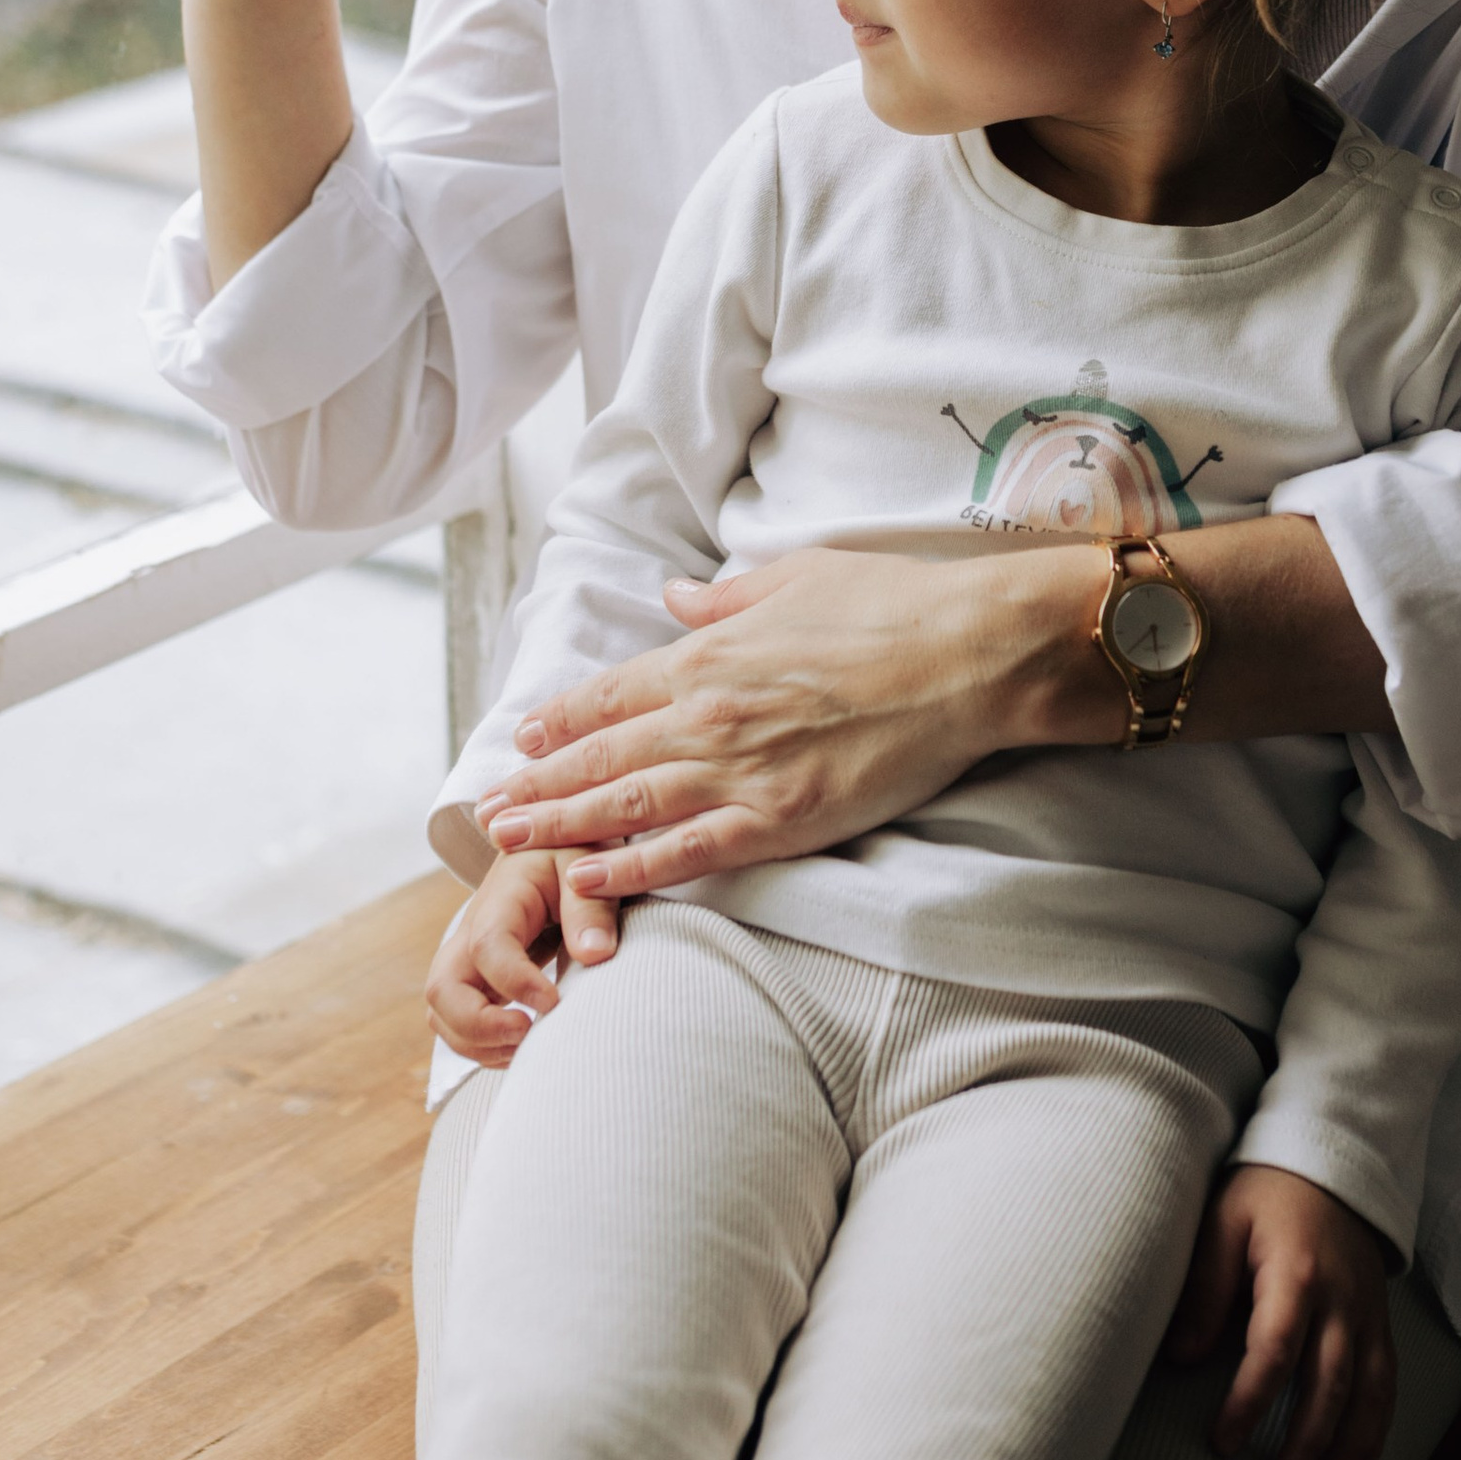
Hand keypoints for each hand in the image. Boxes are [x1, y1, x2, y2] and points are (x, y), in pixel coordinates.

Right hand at [425, 850, 624, 1063]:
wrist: (553, 847)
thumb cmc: (573, 852)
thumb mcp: (588, 863)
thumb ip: (591, 907)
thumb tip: (595, 955)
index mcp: (501, 898)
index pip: (487, 946)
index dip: (514, 981)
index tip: (554, 1002)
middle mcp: (473, 932)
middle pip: (441, 989)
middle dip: (475, 1026)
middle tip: (527, 1033)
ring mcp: (470, 959)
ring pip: (442, 1014)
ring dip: (478, 1044)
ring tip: (530, 1046)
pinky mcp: (479, 980)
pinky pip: (459, 1023)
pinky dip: (483, 1047)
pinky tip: (525, 1045)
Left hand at [473, 545, 1114, 901]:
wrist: (970, 655)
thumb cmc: (893, 604)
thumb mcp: (795, 576)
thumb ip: (722, 600)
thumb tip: (673, 598)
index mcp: (709, 654)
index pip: (610, 694)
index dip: (559, 721)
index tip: (523, 740)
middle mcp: (708, 714)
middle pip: (600, 758)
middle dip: (538, 785)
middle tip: (490, 810)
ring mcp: (740, 772)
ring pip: (625, 808)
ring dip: (560, 828)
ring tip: (511, 844)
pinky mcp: (781, 821)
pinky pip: (688, 854)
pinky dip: (631, 871)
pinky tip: (589, 883)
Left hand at [1164, 1166, 1398, 1459]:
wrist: (1330, 1161)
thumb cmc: (1264, 1193)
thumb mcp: (1222, 1222)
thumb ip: (1204, 1288)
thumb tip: (1179, 1358)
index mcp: (1295, 1274)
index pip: (1274, 1350)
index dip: (1249, 1402)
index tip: (1223, 1444)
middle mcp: (1340, 1299)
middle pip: (1328, 1383)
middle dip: (1305, 1443)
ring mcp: (1367, 1312)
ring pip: (1367, 1392)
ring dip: (1347, 1448)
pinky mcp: (1380, 1320)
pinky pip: (1387, 1382)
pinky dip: (1378, 1429)